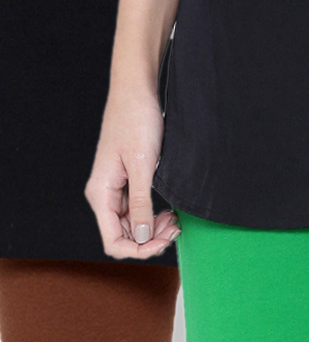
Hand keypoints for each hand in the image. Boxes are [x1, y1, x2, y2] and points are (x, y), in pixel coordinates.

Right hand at [86, 86, 178, 258]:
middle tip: (175, 228)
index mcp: (100, 193)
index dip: (138, 250)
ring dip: (154, 230)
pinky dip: (153, 217)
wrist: (137, 91)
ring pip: (133, 227)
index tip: (162, 241)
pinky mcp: (126, 184)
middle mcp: (104, 195)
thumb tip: (143, 236)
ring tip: (174, 220)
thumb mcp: (143, 165)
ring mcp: (115, 190)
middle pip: (125, 237)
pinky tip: (168, 213)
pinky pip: (138, 212)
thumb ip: (141, 203)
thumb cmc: (136, 120)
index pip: (113, 242)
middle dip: (151, 239)